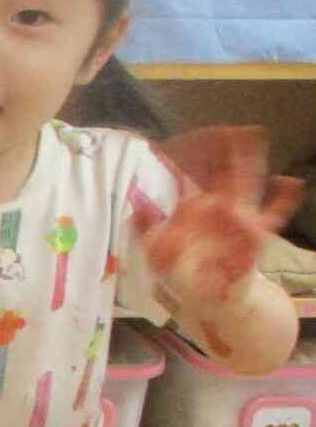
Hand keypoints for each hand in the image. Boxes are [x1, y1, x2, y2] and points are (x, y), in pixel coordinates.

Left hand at [142, 125, 303, 310]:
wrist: (208, 298)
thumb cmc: (183, 272)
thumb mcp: (158, 249)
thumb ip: (146, 227)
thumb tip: (135, 203)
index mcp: (194, 206)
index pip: (190, 175)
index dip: (180, 160)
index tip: (165, 147)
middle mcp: (218, 206)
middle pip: (221, 171)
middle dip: (220, 150)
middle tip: (221, 128)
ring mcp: (239, 219)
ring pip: (246, 183)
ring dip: (248, 162)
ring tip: (252, 137)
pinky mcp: (255, 237)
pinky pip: (273, 218)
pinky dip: (283, 202)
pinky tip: (290, 184)